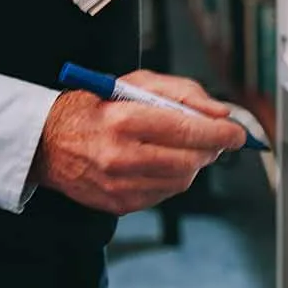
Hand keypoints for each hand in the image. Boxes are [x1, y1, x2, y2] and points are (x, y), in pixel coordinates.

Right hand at [31, 70, 248, 215]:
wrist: (48, 142)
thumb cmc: (96, 106)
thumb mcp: (136, 83)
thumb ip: (182, 92)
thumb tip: (220, 113)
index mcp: (125, 120)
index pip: (188, 130)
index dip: (221, 133)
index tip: (238, 133)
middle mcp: (121, 156)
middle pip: (190, 160)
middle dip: (212, 149)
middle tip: (218, 139)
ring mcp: (118, 185)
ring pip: (181, 181)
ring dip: (194, 164)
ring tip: (184, 147)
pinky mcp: (118, 204)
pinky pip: (163, 195)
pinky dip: (172, 179)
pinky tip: (161, 162)